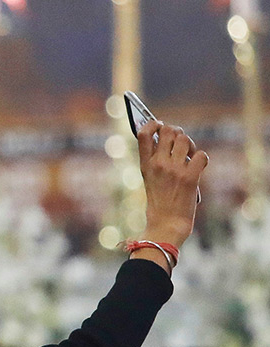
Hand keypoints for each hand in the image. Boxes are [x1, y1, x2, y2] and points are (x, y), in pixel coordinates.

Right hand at [136, 121, 207, 248]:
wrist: (167, 223)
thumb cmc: (159, 201)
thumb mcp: (149, 178)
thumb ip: (155, 159)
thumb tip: (167, 138)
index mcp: (145, 164)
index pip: (144, 134)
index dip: (153, 124)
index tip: (159, 124)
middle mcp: (158, 164)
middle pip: (169, 131)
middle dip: (177, 133)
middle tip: (180, 142)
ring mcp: (174, 170)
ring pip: (185, 139)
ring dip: (190, 144)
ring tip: (190, 154)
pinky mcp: (190, 177)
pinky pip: (201, 155)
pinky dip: (202, 158)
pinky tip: (198, 166)